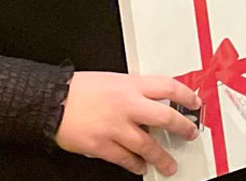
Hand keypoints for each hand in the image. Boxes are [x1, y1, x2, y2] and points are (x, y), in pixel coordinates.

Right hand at [54, 71, 200, 175]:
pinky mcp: (101, 145)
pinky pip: (124, 158)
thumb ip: (134, 90)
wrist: (51, 100)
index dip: (186, 95)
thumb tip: (152, 100)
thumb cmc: (79, 88)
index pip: (168, 86)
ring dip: (161, 156)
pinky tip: (140, 167)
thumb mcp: (113, 79)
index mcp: (130, 85)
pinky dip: (135, 164)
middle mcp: (127, 105)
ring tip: (169, 164)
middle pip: (164, 117)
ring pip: (147, 144)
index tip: (194, 102)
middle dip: (182, 127)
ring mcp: (115, 127)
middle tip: (191, 133)